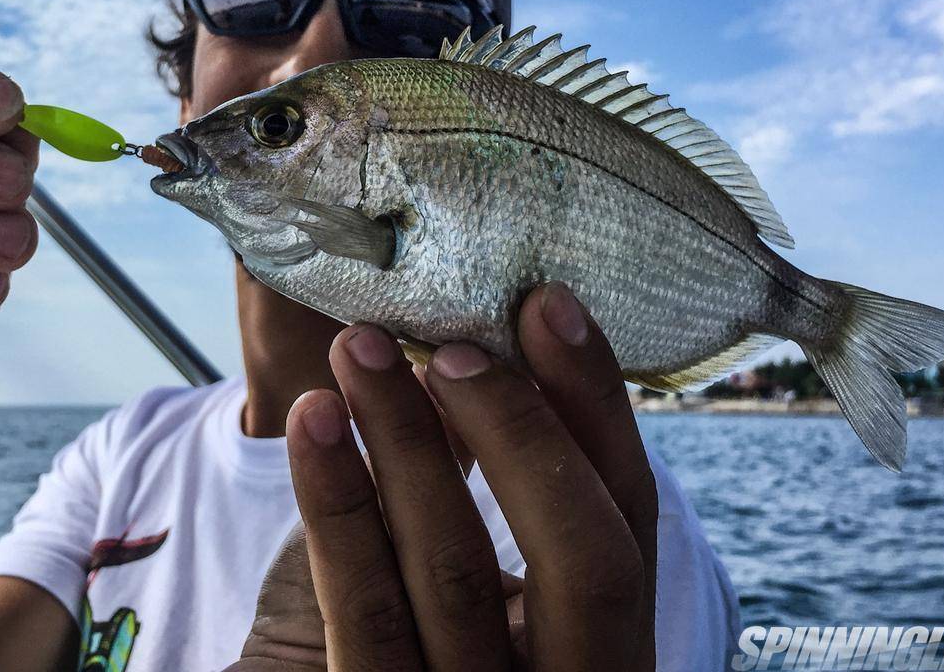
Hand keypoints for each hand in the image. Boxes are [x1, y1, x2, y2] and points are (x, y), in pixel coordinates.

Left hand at [228, 283, 657, 669]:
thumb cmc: (408, 646)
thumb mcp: (475, 586)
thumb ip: (496, 493)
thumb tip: (476, 356)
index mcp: (603, 642)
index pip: (630, 518)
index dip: (596, 407)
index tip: (549, 306)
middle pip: (585, 558)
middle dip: (523, 429)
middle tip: (451, 344)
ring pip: (457, 571)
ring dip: (409, 438)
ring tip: (361, 347)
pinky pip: (365, 605)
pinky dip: (338, 498)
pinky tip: (313, 418)